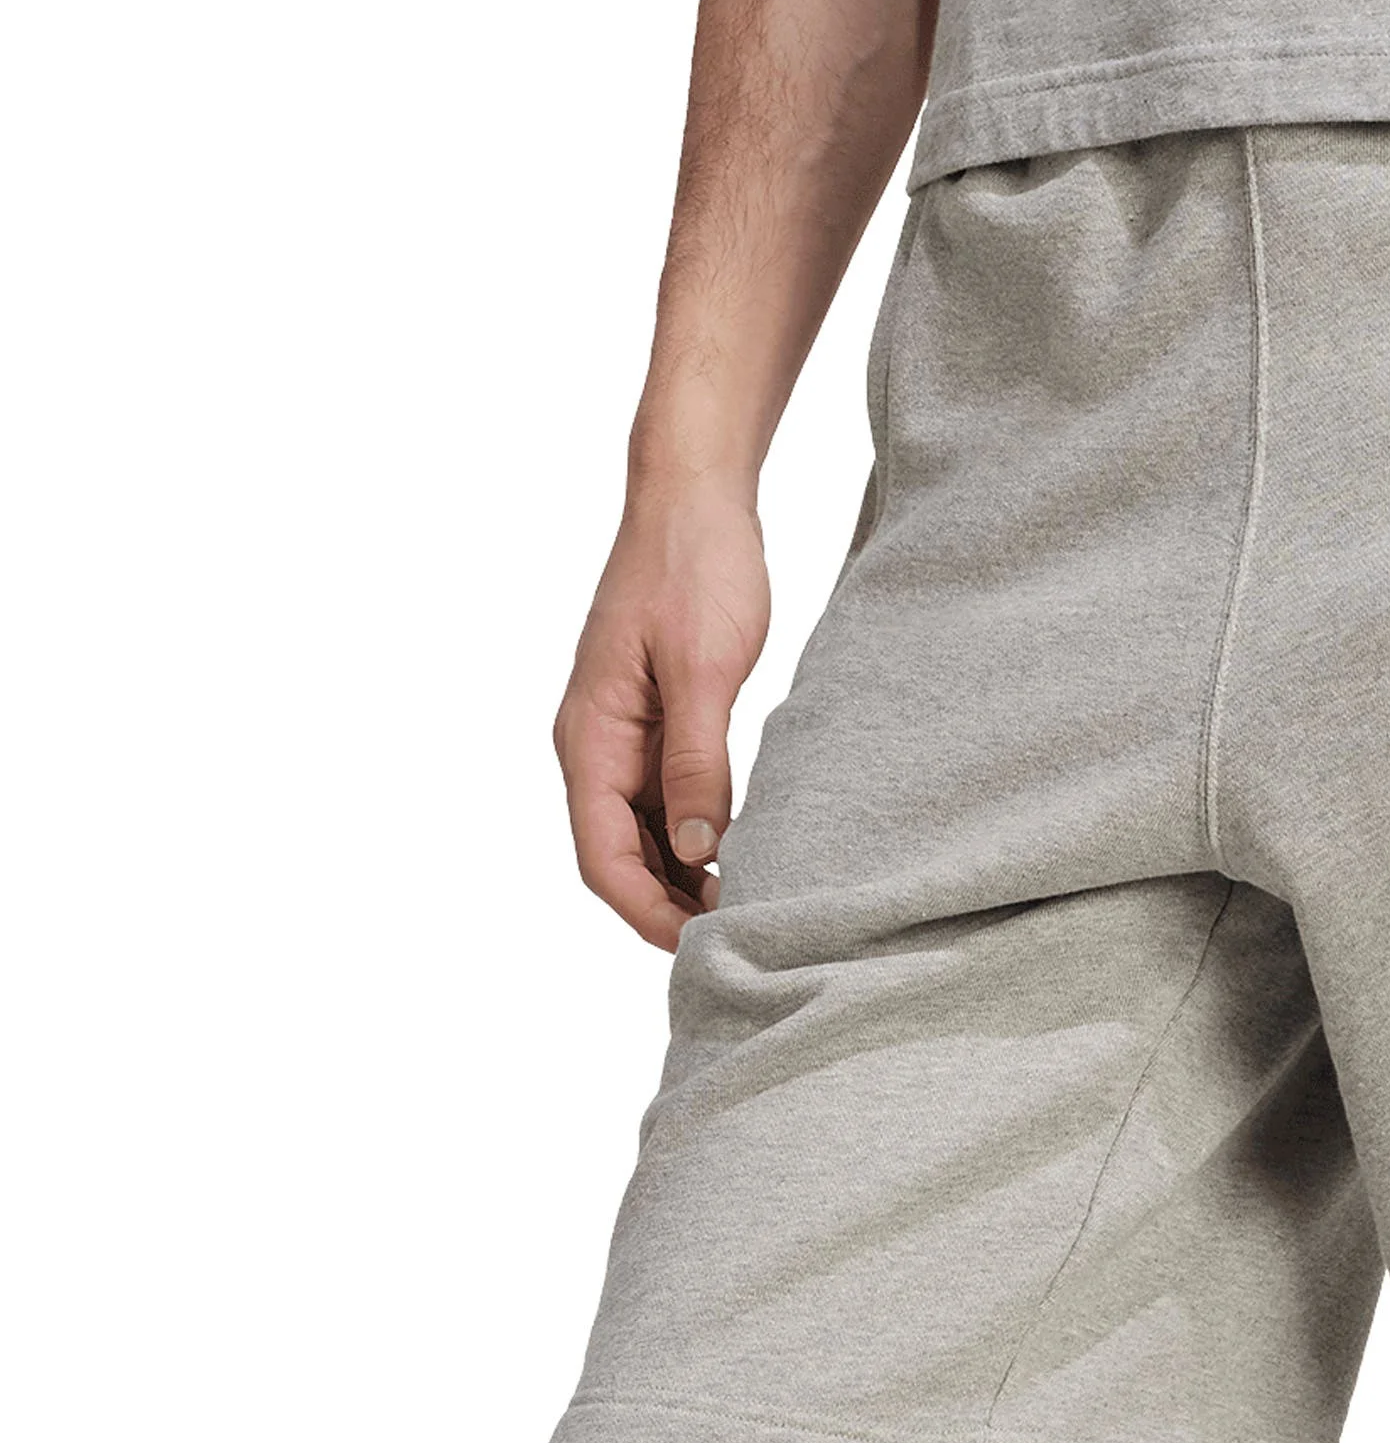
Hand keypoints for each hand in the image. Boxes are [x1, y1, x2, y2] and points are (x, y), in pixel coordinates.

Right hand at [553, 479, 771, 951]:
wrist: (694, 495)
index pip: (602, 857)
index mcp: (589, 737)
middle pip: (618, 858)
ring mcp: (622, 737)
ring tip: (747, 906)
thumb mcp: (702, 671)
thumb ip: (696, 766)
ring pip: (644, 836)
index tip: (701, 946)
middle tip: (737, 940)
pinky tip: (741, 855)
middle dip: (667, 907)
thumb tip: (698, 853)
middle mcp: (594, 746)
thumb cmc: (693, 567)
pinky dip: (697, 838)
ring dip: (684, 878)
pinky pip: (666, 801)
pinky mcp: (653, 724)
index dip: (647, 913)